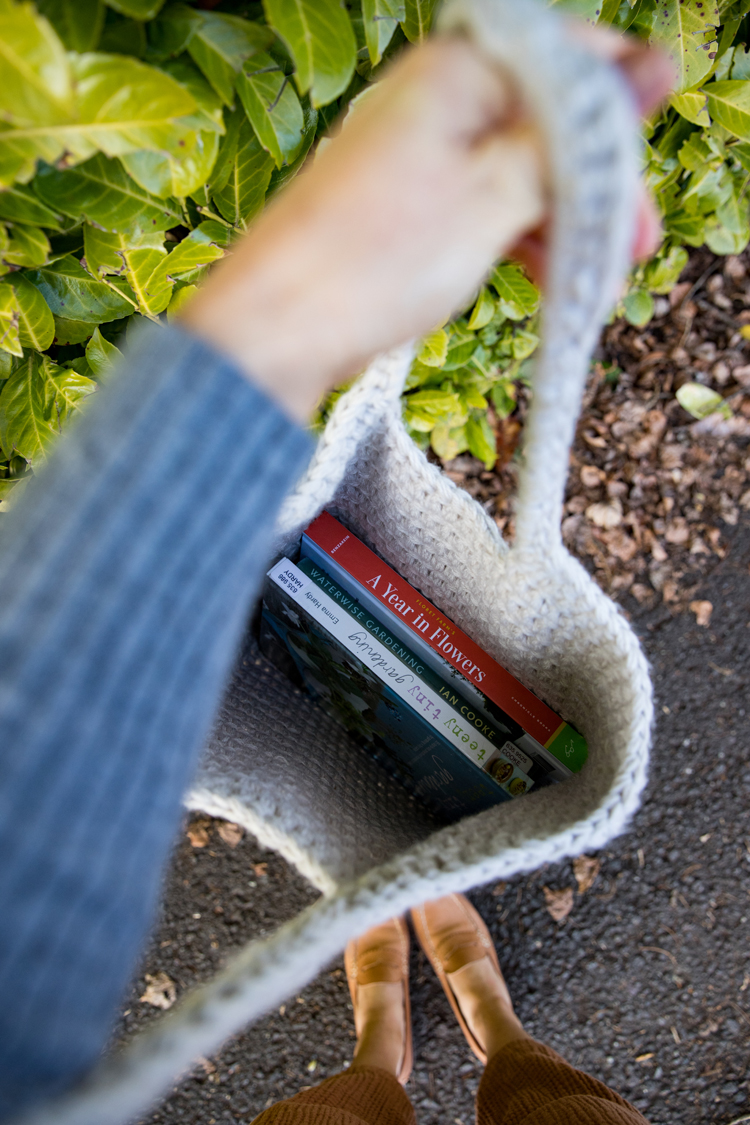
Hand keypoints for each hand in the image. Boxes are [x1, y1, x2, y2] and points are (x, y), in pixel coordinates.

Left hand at [182, 29, 671, 423]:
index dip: (620, 97)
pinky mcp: (404, 209)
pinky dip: (517, 241)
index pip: (566, 58)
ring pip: (516, 174)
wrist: (275, 333)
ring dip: (561, 224)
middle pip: (545, 124)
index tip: (656, 136)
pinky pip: (481, 209)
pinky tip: (545, 280)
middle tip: (634, 245)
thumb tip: (641, 78)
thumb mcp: (495, 199)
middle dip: (596, 184)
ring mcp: (417, 157)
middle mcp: (434, 102)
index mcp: (455, 73)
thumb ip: (569, 144)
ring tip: (594, 282)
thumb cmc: (373, 262)